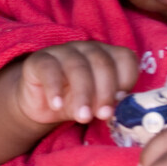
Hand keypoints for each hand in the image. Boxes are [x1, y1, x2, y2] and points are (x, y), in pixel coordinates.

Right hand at [14, 41, 136, 126]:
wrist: (40, 105)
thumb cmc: (73, 102)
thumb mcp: (95, 106)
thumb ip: (109, 104)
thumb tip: (121, 107)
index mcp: (107, 56)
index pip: (125, 58)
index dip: (127, 79)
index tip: (121, 102)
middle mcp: (87, 49)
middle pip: (102, 63)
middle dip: (105, 92)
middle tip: (103, 115)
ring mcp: (63, 51)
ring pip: (77, 67)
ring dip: (83, 94)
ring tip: (83, 116)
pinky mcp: (40, 60)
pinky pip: (49, 70)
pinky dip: (54, 89)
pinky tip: (57, 106)